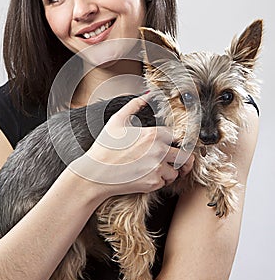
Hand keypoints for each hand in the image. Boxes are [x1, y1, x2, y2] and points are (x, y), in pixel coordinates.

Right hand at [69, 96, 193, 196]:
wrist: (95, 173)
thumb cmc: (105, 147)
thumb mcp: (117, 120)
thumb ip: (134, 105)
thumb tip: (146, 96)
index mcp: (154, 134)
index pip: (177, 136)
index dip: (173, 140)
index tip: (169, 144)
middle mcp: (159, 151)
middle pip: (183, 155)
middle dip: (178, 157)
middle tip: (172, 159)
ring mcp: (157, 168)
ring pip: (175, 171)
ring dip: (169, 170)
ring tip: (156, 168)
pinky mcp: (153, 183)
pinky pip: (164, 182)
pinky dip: (158, 181)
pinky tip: (147, 175)